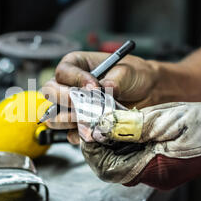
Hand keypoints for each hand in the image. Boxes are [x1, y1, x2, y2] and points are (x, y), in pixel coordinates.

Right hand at [41, 51, 158, 143]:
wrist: (149, 92)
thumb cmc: (134, 75)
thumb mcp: (126, 72)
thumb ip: (114, 80)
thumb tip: (106, 88)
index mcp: (76, 65)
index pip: (63, 72)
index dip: (75, 80)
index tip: (94, 88)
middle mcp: (70, 85)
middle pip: (51, 94)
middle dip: (66, 100)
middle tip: (84, 104)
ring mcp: (73, 107)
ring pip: (55, 116)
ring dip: (70, 120)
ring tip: (89, 118)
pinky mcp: (81, 125)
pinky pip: (72, 134)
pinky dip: (82, 134)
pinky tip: (96, 129)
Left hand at [80, 102, 200, 189]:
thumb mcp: (163, 121)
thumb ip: (129, 127)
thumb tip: (100, 127)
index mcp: (152, 171)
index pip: (106, 167)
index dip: (91, 146)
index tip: (86, 126)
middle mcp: (151, 177)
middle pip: (110, 164)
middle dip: (98, 142)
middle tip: (93, 119)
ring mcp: (156, 173)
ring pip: (120, 160)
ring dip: (110, 140)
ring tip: (106, 118)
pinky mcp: (160, 165)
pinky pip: (133, 156)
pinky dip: (124, 142)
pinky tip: (123, 125)